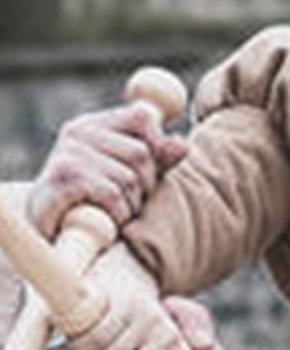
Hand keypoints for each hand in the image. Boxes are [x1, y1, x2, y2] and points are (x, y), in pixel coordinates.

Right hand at [27, 103, 187, 237]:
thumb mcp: (128, 177)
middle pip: (141, 153)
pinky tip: (106, 221)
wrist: (47, 232)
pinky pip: (113, 195)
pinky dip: (118, 215)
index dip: (158, 145)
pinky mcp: (63, 177)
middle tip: (130, 202)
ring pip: (129, 178)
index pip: (142, 117)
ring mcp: (67, 152)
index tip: (153, 173)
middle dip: (146, 186)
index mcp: (95, 125)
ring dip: (131, 206)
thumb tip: (183, 144)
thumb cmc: (92, 205)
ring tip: (115, 213)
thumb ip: (156, 160)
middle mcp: (78, 132)